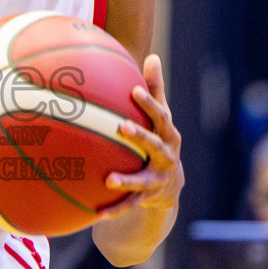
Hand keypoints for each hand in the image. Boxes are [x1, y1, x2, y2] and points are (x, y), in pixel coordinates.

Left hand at [101, 54, 182, 216]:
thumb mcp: (160, 118)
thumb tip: (152, 55)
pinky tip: (96, 213)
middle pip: (154, 145)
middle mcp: (166, 156)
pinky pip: (129, 205)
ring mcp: (157, 179)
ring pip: (142, 180)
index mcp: (168, 134)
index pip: (160, 116)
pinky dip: (115, 209)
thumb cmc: (159, 139)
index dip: (149, 103)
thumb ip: (155, 90)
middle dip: (139, 137)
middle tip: (120, 127)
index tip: (134, 91)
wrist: (170, 185)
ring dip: (127, 181)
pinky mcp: (147, 198)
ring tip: (108, 179)